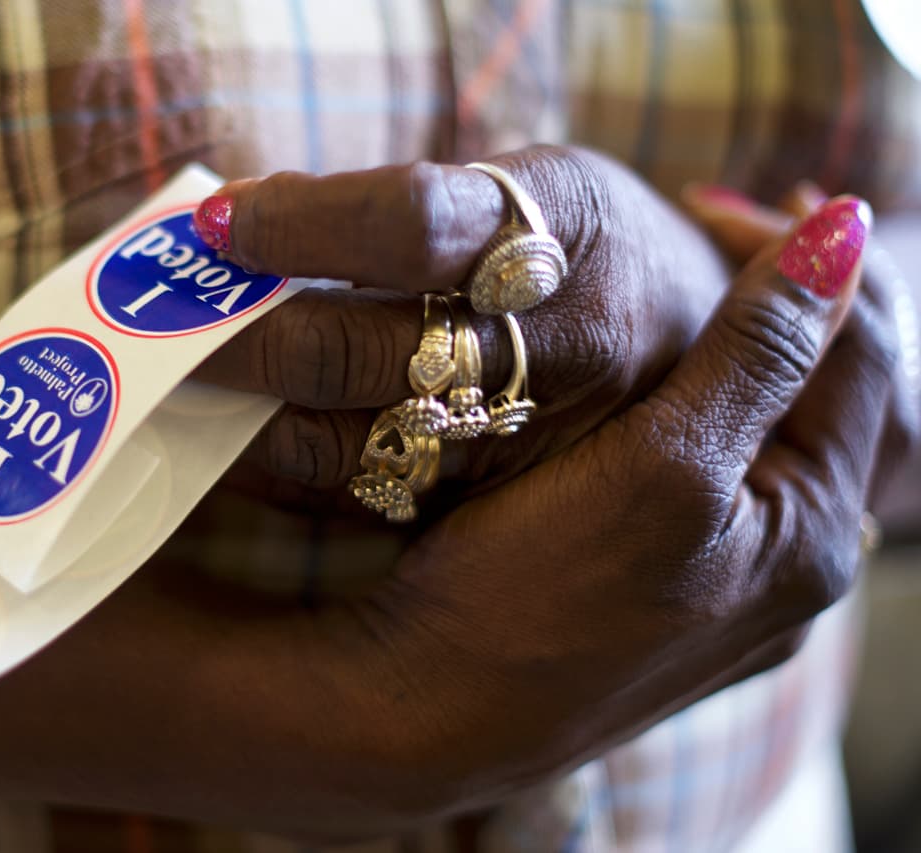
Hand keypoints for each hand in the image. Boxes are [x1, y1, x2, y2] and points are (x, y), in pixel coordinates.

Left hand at [193, 146, 729, 509]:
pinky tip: (233, 440)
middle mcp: (550, 341)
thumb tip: (240, 226)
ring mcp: (525, 435)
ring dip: (248, 414)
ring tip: (176, 379)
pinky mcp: (497, 499)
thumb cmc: (582, 244)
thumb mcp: (526, 186)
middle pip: (364, 351)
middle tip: (168, 319)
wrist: (699, 347)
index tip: (219, 221)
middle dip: (247, 339)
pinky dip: (286, 470)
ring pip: (355, 442)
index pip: (410, 224)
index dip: (300, 223)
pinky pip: (368, 497)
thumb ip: (402, 211)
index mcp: (560, 228)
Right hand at [308, 192, 894, 809]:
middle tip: (693, 227)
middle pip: (812, 399)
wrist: (422, 713)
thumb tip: (843, 233)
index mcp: (809, 535)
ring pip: (751, 436)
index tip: (704, 199)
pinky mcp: (654, 595)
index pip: (856, 358)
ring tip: (662, 290)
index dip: (800, 261)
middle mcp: (781, 571)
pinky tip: (629, 387)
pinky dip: (681, 410)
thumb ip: (757, 354)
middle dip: (767, 305)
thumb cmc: (534, 595)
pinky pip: (701, 477)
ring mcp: (719, 589)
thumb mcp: (662, 470)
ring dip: (721, 355)